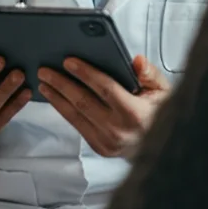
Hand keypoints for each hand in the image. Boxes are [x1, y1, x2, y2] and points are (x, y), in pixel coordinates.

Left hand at [37, 55, 169, 158]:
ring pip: (75, 115)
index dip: (86, 73)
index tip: (69, 61)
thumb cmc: (158, 113)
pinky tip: (55, 97)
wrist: (160, 146)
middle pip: (83, 102)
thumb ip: (150, 74)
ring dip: (56, 97)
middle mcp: (119, 130)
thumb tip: (136, 61)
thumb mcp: (163, 90)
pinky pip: (77, 125)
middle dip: (62, 84)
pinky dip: (63, 110)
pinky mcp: (99, 147)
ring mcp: (107, 142)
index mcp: (135, 114)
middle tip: (46, 70)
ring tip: (44, 82)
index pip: (106, 89)